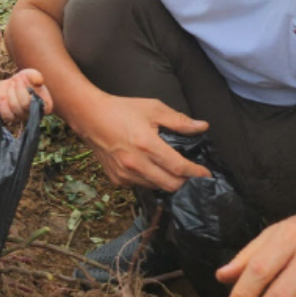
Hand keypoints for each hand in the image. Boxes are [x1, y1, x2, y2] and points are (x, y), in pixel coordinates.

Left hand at [0, 69, 53, 122]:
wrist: (11, 84)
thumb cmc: (25, 80)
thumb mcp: (31, 74)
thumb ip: (36, 76)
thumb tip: (39, 81)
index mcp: (46, 104)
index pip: (42, 105)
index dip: (31, 93)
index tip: (25, 80)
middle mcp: (36, 113)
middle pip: (25, 104)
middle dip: (18, 88)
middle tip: (16, 80)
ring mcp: (24, 117)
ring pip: (15, 107)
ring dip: (10, 92)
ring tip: (11, 85)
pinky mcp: (12, 119)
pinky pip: (7, 114)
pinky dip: (3, 103)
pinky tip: (3, 95)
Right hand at [77, 93, 209, 191]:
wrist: (89, 117)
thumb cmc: (122, 110)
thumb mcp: (153, 109)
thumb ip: (179, 121)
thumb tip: (202, 126)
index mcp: (148, 145)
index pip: (179, 168)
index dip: (196, 172)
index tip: (206, 174)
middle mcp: (136, 164)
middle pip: (170, 185)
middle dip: (185, 181)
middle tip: (190, 172)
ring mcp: (125, 174)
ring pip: (156, 187)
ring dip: (167, 180)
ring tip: (170, 168)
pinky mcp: (117, 179)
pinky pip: (140, 186)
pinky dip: (150, 180)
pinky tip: (149, 167)